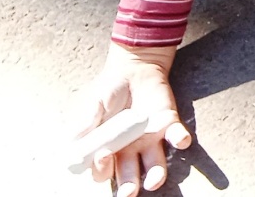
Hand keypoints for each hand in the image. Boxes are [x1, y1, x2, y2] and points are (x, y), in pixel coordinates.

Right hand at [75, 44, 191, 196]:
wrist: (134, 68)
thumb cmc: (110, 90)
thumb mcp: (94, 102)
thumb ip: (86, 119)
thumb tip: (74, 138)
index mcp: (108, 148)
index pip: (103, 170)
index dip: (101, 169)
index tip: (101, 156)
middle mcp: (130, 150)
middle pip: (130, 176)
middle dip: (129, 187)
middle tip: (129, 192)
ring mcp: (151, 139)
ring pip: (155, 165)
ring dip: (156, 174)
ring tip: (153, 181)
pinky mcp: (169, 125)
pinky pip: (177, 136)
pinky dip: (180, 139)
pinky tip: (180, 139)